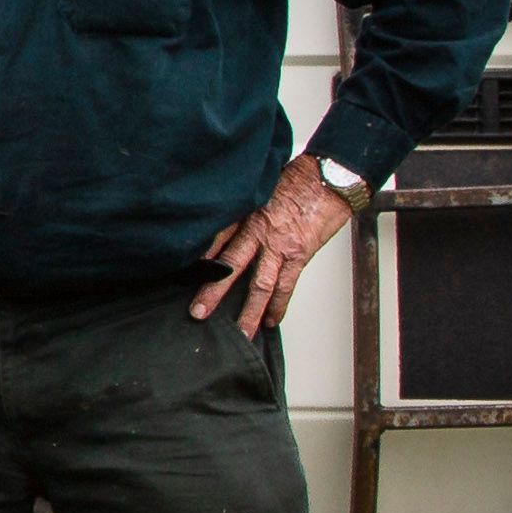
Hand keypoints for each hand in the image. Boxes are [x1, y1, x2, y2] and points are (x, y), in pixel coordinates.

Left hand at [199, 159, 359, 336]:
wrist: (329, 179)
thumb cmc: (295, 179)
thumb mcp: (257, 187)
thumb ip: (238, 207)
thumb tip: (220, 222)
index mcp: (244, 214)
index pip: (214, 239)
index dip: (198, 259)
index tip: (181, 276)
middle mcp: (258, 232)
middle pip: (229, 267)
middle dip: (212, 292)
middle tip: (197, 313)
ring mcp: (280, 246)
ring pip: (259, 285)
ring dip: (247, 311)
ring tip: (239, 333)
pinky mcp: (300, 255)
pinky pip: (286, 286)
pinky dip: (278, 306)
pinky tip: (270, 321)